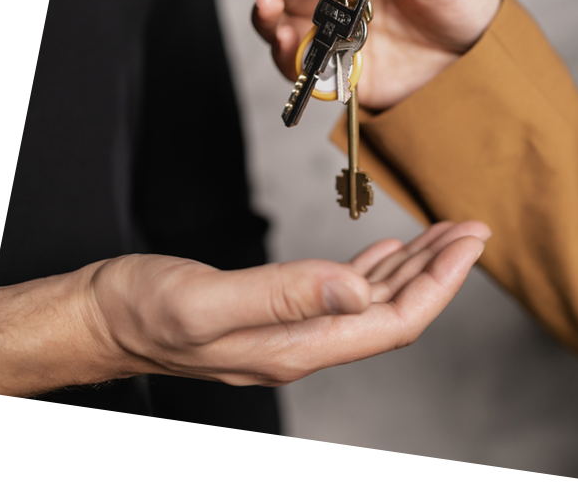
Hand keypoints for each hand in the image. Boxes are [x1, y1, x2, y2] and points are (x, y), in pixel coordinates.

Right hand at [87, 221, 489, 385]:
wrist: (104, 320)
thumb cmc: (144, 309)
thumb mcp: (206, 301)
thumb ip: (283, 296)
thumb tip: (359, 291)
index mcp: (295, 346)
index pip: (391, 321)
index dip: (438, 283)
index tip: (469, 242)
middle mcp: (302, 345)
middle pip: (392, 313)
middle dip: (438, 272)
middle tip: (472, 230)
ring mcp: (291, 332)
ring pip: (371, 303)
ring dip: (411, 269)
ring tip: (443, 236)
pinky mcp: (276, 314)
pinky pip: (341, 295)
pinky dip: (373, 271)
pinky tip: (387, 254)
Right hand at [253, 0, 500, 108]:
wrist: (479, 60)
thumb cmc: (459, 5)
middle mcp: (342, 8)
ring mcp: (338, 45)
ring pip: (287, 30)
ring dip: (270, 19)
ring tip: (268, 8)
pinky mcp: (342, 79)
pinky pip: (305, 72)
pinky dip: (289, 60)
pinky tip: (287, 45)